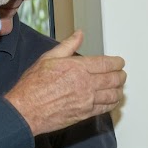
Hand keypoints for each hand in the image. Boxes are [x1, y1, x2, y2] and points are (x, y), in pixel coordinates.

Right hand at [4, 30, 125, 135]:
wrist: (26, 110)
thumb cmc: (33, 86)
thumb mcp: (48, 58)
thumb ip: (68, 46)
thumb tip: (79, 34)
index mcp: (78, 67)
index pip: (106, 63)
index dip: (117, 62)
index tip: (120, 62)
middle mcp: (85, 84)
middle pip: (113, 79)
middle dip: (121, 75)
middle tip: (122, 74)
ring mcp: (87, 100)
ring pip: (112, 94)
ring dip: (119, 89)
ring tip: (120, 86)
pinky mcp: (85, 114)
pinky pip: (105, 108)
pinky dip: (112, 103)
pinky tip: (112, 101)